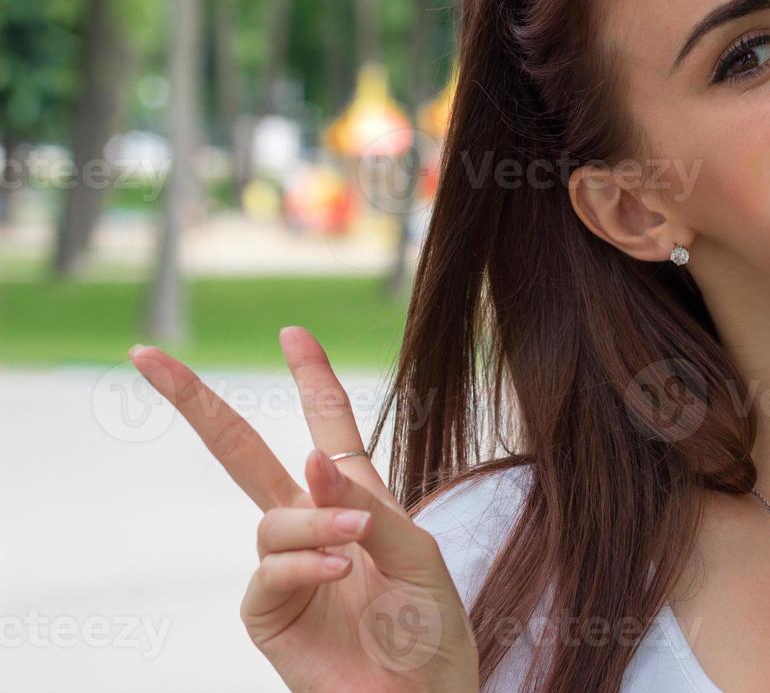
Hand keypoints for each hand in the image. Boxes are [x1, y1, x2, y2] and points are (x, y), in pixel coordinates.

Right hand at [128, 326, 478, 692]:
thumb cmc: (430, 628)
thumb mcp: (420, 554)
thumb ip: (369, 507)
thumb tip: (311, 459)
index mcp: (354, 501)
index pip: (327, 427)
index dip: (312, 379)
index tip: (294, 332)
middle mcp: (311, 526)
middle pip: (242, 455)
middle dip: (198, 405)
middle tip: (148, 358)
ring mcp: (285, 569)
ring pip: (270, 520)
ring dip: (313, 522)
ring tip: (355, 544)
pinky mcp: (268, 615)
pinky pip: (267, 573)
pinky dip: (305, 564)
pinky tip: (340, 570)